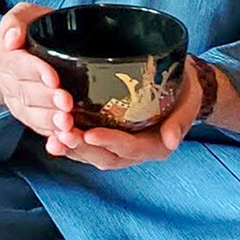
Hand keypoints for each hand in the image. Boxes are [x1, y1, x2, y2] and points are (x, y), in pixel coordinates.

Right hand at [0, 2, 72, 135]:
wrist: (17, 57)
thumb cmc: (27, 32)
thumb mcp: (22, 15)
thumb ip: (17, 20)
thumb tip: (12, 38)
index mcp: (6, 56)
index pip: (18, 64)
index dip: (35, 72)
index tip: (53, 79)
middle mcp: (9, 82)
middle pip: (26, 93)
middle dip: (47, 100)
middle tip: (66, 104)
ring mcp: (17, 102)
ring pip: (30, 114)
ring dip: (48, 121)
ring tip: (67, 124)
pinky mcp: (29, 116)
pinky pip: (37, 129)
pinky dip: (50, 136)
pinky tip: (65, 140)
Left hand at [45, 54, 206, 169]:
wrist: (180, 83)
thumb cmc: (184, 88)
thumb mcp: (189, 99)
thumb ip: (182, 119)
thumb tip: (172, 141)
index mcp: (156, 145)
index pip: (131, 148)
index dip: (111, 142)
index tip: (90, 133)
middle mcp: (135, 151)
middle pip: (106, 156)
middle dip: (83, 148)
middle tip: (62, 135)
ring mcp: (118, 145)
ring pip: (92, 154)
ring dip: (72, 149)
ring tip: (52, 139)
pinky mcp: (106, 136)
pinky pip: (85, 145)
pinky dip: (68, 143)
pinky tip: (50, 136)